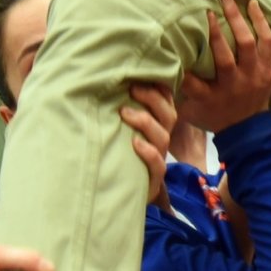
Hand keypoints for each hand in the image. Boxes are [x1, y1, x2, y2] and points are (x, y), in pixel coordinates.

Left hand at [121, 80, 175, 204]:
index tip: (142, 76)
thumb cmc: (117, 157)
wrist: (117, 195)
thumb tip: (102, 84)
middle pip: (168, 115)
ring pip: (163, 136)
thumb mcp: (119, 131)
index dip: (160, 89)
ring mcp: (158, 159)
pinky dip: (148, 152)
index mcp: (156, 127)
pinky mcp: (152, 179)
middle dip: (152, 99)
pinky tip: (135, 144)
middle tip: (132, 89)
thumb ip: (119, 112)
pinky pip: (157, 164)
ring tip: (124, 112)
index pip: (166, 103)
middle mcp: (160, 141)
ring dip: (145, 121)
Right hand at [177, 0, 270, 133]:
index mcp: (210, 96)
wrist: (247, 131)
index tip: (175, 42)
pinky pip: (268, 42)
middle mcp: (232, 86)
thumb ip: (175, 92)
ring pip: (247, 44)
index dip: (183, 62)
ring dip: (238, 19)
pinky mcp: (268, 70)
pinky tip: (254, 4)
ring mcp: (253, 77)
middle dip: (215, 31)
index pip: (191, 80)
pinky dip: (261, 22)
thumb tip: (153, 71)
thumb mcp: (190, 110)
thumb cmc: (213, 116)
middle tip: (208, 8)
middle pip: (223, 57)